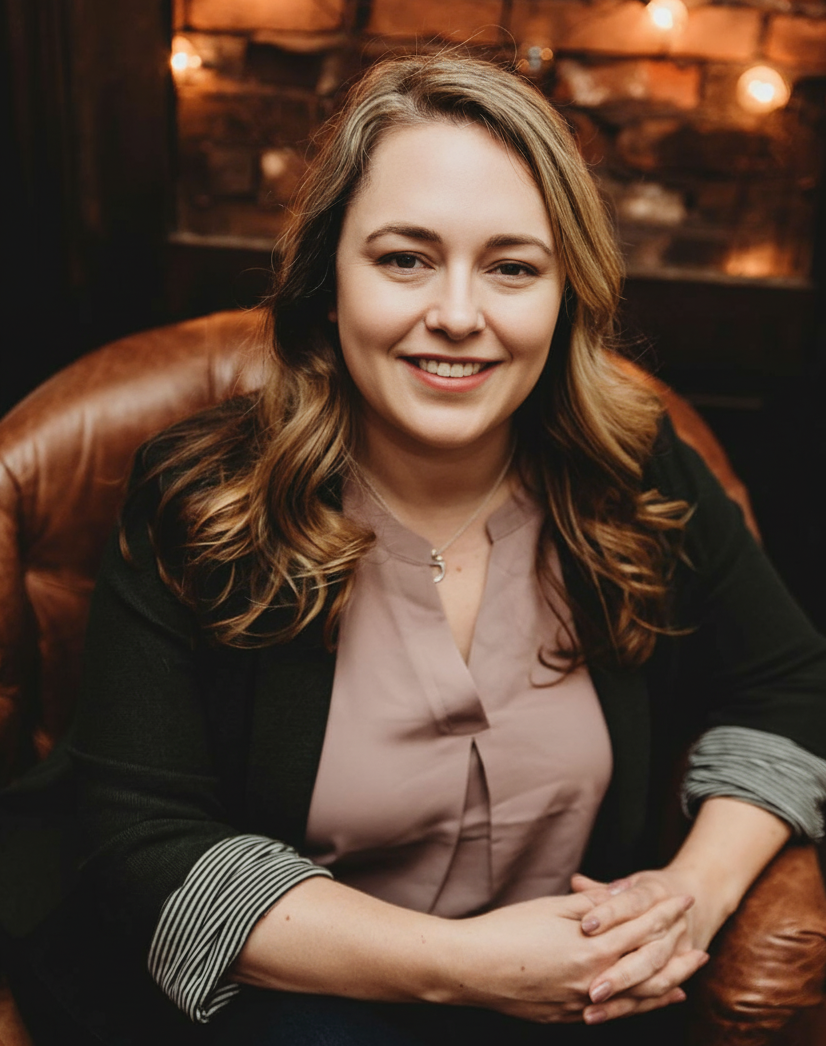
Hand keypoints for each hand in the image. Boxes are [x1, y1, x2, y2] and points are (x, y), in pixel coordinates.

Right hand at [444, 890, 699, 1023]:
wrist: (471, 969)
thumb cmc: (506, 931)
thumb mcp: (550, 907)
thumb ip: (593, 904)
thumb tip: (624, 893)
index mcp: (592, 947)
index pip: (640, 927)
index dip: (665, 911)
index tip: (684, 900)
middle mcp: (595, 979)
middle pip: (649, 967)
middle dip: (677, 954)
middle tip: (701, 947)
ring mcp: (583, 1002)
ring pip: (638, 996)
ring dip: (667, 985)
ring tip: (688, 978)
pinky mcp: (568, 1016)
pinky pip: (617, 1013)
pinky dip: (640, 1005)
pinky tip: (652, 1000)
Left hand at [570, 868, 713, 1022]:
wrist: (699, 898)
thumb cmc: (650, 891)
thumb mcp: (629, 883)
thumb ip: (600, 890)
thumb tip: (575, 882)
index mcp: (657, 892)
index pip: (633, 904)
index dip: (610, 914)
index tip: (586, 926)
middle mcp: (673, 923)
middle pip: (648, 951)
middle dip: (620, 973)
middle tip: (592, 989)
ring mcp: (681, 949)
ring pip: (656, 977)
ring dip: (626, 996)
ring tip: (593, 1009)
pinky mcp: (682, 969)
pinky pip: (660, 992)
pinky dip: (635, 1004)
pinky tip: (606, 1014)